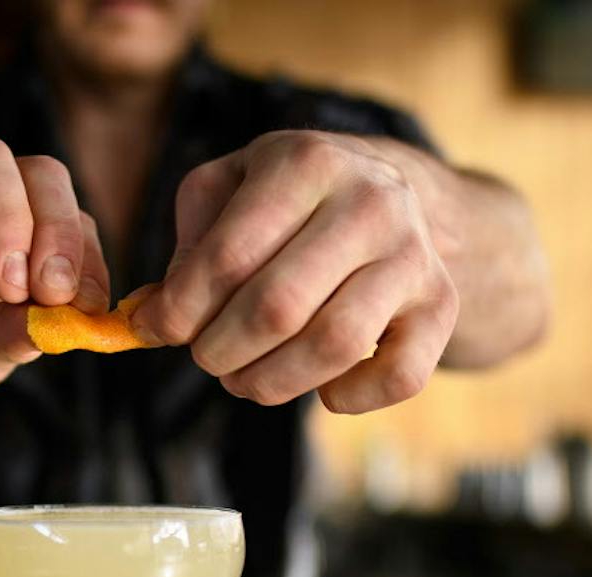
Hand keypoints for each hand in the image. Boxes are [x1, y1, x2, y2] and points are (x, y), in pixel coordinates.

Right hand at [0, 136, 109, 406]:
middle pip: (42, 173)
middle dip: (57, 232)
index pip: (72, 218)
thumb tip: (73, 320)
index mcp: (15, 233)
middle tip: (48, 291)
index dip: (87, 256)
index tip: (88, 305)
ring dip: (9, 220)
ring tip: (1, 285)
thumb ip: (16, 336)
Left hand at [129, 130, 458, 412]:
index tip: (154, 331)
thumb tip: (151, 315)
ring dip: (270, 382)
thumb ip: (189, 245)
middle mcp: (369, 202)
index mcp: (306, 163)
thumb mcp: (232, 189)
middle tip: (206, 357)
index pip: (227, 257)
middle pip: (275, 309)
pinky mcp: (441, 305)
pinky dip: (349, 398)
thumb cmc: (295, 198)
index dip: (178, 310)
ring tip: (244, 379)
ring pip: (332, 345)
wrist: (403, 197)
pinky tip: (321, 390)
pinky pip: (399, 375)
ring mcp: (413, 255)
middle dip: (220, 350)